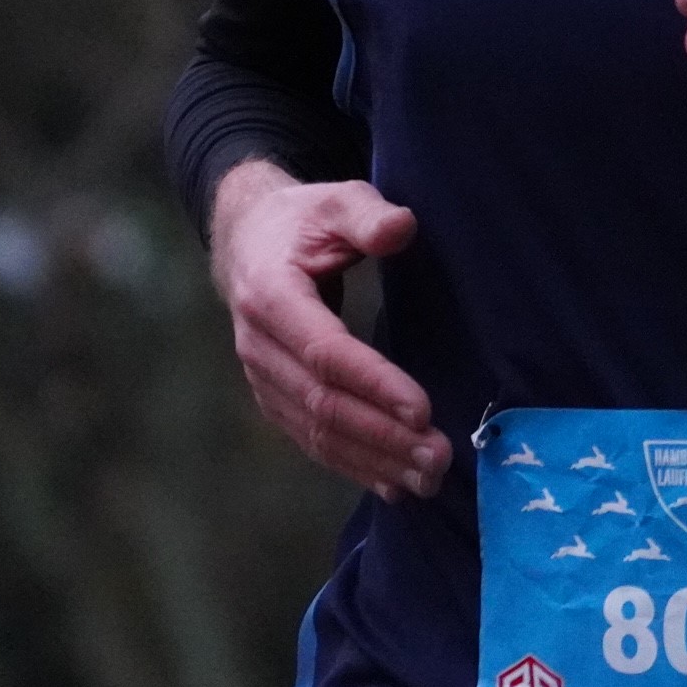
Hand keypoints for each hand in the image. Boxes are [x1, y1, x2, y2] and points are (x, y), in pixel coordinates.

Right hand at [210, 161, 451, 499]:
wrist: (247, 242)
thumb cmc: (303, 219)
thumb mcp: (336, 200)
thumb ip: (367, 214)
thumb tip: (401, 228)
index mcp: (271, 295)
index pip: (325, 352)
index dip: (373, 383)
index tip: (423, 409)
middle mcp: (258, 346)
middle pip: (323, 404)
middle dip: (383, 436)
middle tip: (439, 457)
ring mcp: (262, 379)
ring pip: (317, 432)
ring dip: (374, 460)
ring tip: (429, 479)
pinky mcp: (273, 398)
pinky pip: (312, 441)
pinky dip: (353, 466)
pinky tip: (393, 486)